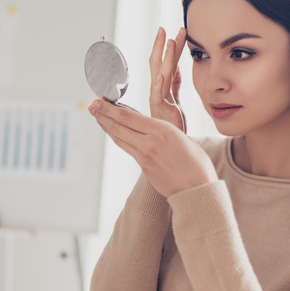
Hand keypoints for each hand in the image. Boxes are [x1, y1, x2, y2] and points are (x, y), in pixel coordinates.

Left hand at [89, 99, 216, 197]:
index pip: (129, 116)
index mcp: (162, 130)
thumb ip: (164, 131)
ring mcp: (144, 156)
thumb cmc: (197, 163)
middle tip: (91, 105)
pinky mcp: (144, 168)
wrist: (197, 189)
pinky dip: (118, 139)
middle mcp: (150, 142)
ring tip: (97, 116)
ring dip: (106, 126)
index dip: (111, 109)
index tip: (101, 101)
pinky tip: (113, 133)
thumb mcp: (183, 138)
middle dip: (103, 114)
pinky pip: (127, 149)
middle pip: (120, 125)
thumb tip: (150, 130)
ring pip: (120, 138)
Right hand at [149, 27, 186, 132]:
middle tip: (162, 28)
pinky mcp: (162, 112)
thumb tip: (176, 68)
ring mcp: (159, 102)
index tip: (172, 31)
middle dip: (160, 46)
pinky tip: (161, 74)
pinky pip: (158, 97)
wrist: (172, 149)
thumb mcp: (175, 101)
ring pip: (159, 75)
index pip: (164, 63)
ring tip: (168, 40)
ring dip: (164, 57)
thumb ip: (175, 84)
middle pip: (157, 65)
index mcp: (162, 89)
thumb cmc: (172, 126)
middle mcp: (158, 93)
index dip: (168, 48)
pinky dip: (158, 85)